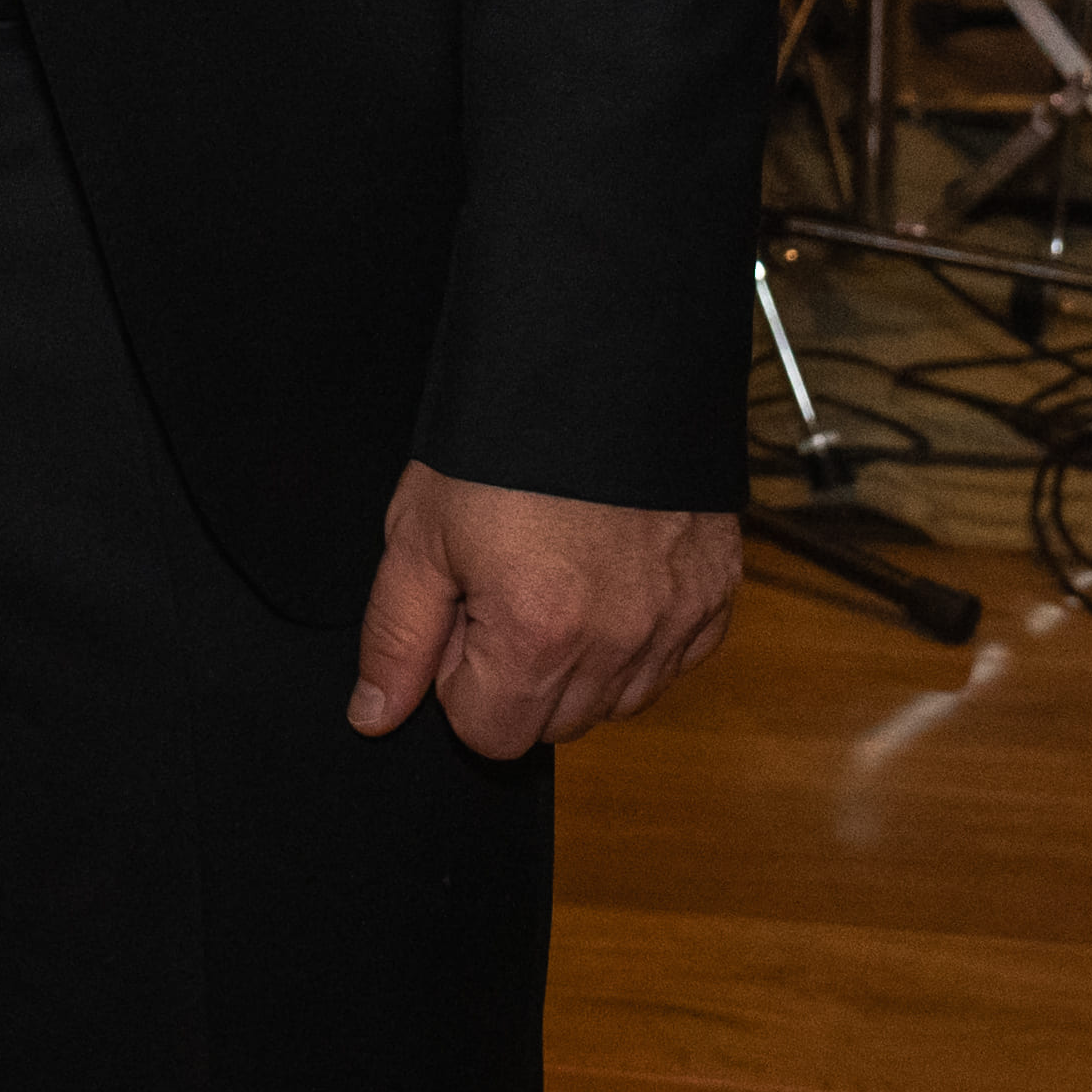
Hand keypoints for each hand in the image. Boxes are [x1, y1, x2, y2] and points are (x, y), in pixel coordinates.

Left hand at [345, 468, 737, 753]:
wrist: (599, 356)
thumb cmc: (500, 436)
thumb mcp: (421, 529)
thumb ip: (396, 637)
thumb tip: (374, 718)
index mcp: (538, 632)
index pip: (490, 735)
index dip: (459, 679)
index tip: (463, 613)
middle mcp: (619, 641)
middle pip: (555, 725)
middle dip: (518, 675)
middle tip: (505, 585)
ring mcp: (677, 619)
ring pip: (617, 702)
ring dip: (581, 663)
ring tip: (558, 573)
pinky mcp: (717, 593)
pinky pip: (672, 660)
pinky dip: (639, 637)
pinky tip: (610, 574)